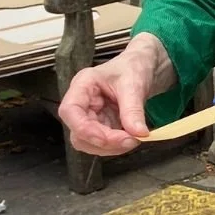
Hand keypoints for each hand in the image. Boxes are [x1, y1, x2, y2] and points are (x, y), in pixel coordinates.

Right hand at [57, 34, 175, 155]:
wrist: (144, 67)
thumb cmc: (134, 67)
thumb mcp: (134, 84)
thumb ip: (133, 109)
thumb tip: (138, 133)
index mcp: (82, 86)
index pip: (69, 111)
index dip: (84, 129)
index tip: (107, 138)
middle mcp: (82, 104)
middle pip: (78, 133)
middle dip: (103, 141)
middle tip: (130, 140)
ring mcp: (91, 117)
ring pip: (89, 143)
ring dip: (110, 147)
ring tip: (134, 139)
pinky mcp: (102, 126)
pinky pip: (103, 144)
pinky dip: (117, 146)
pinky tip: (132, 138)